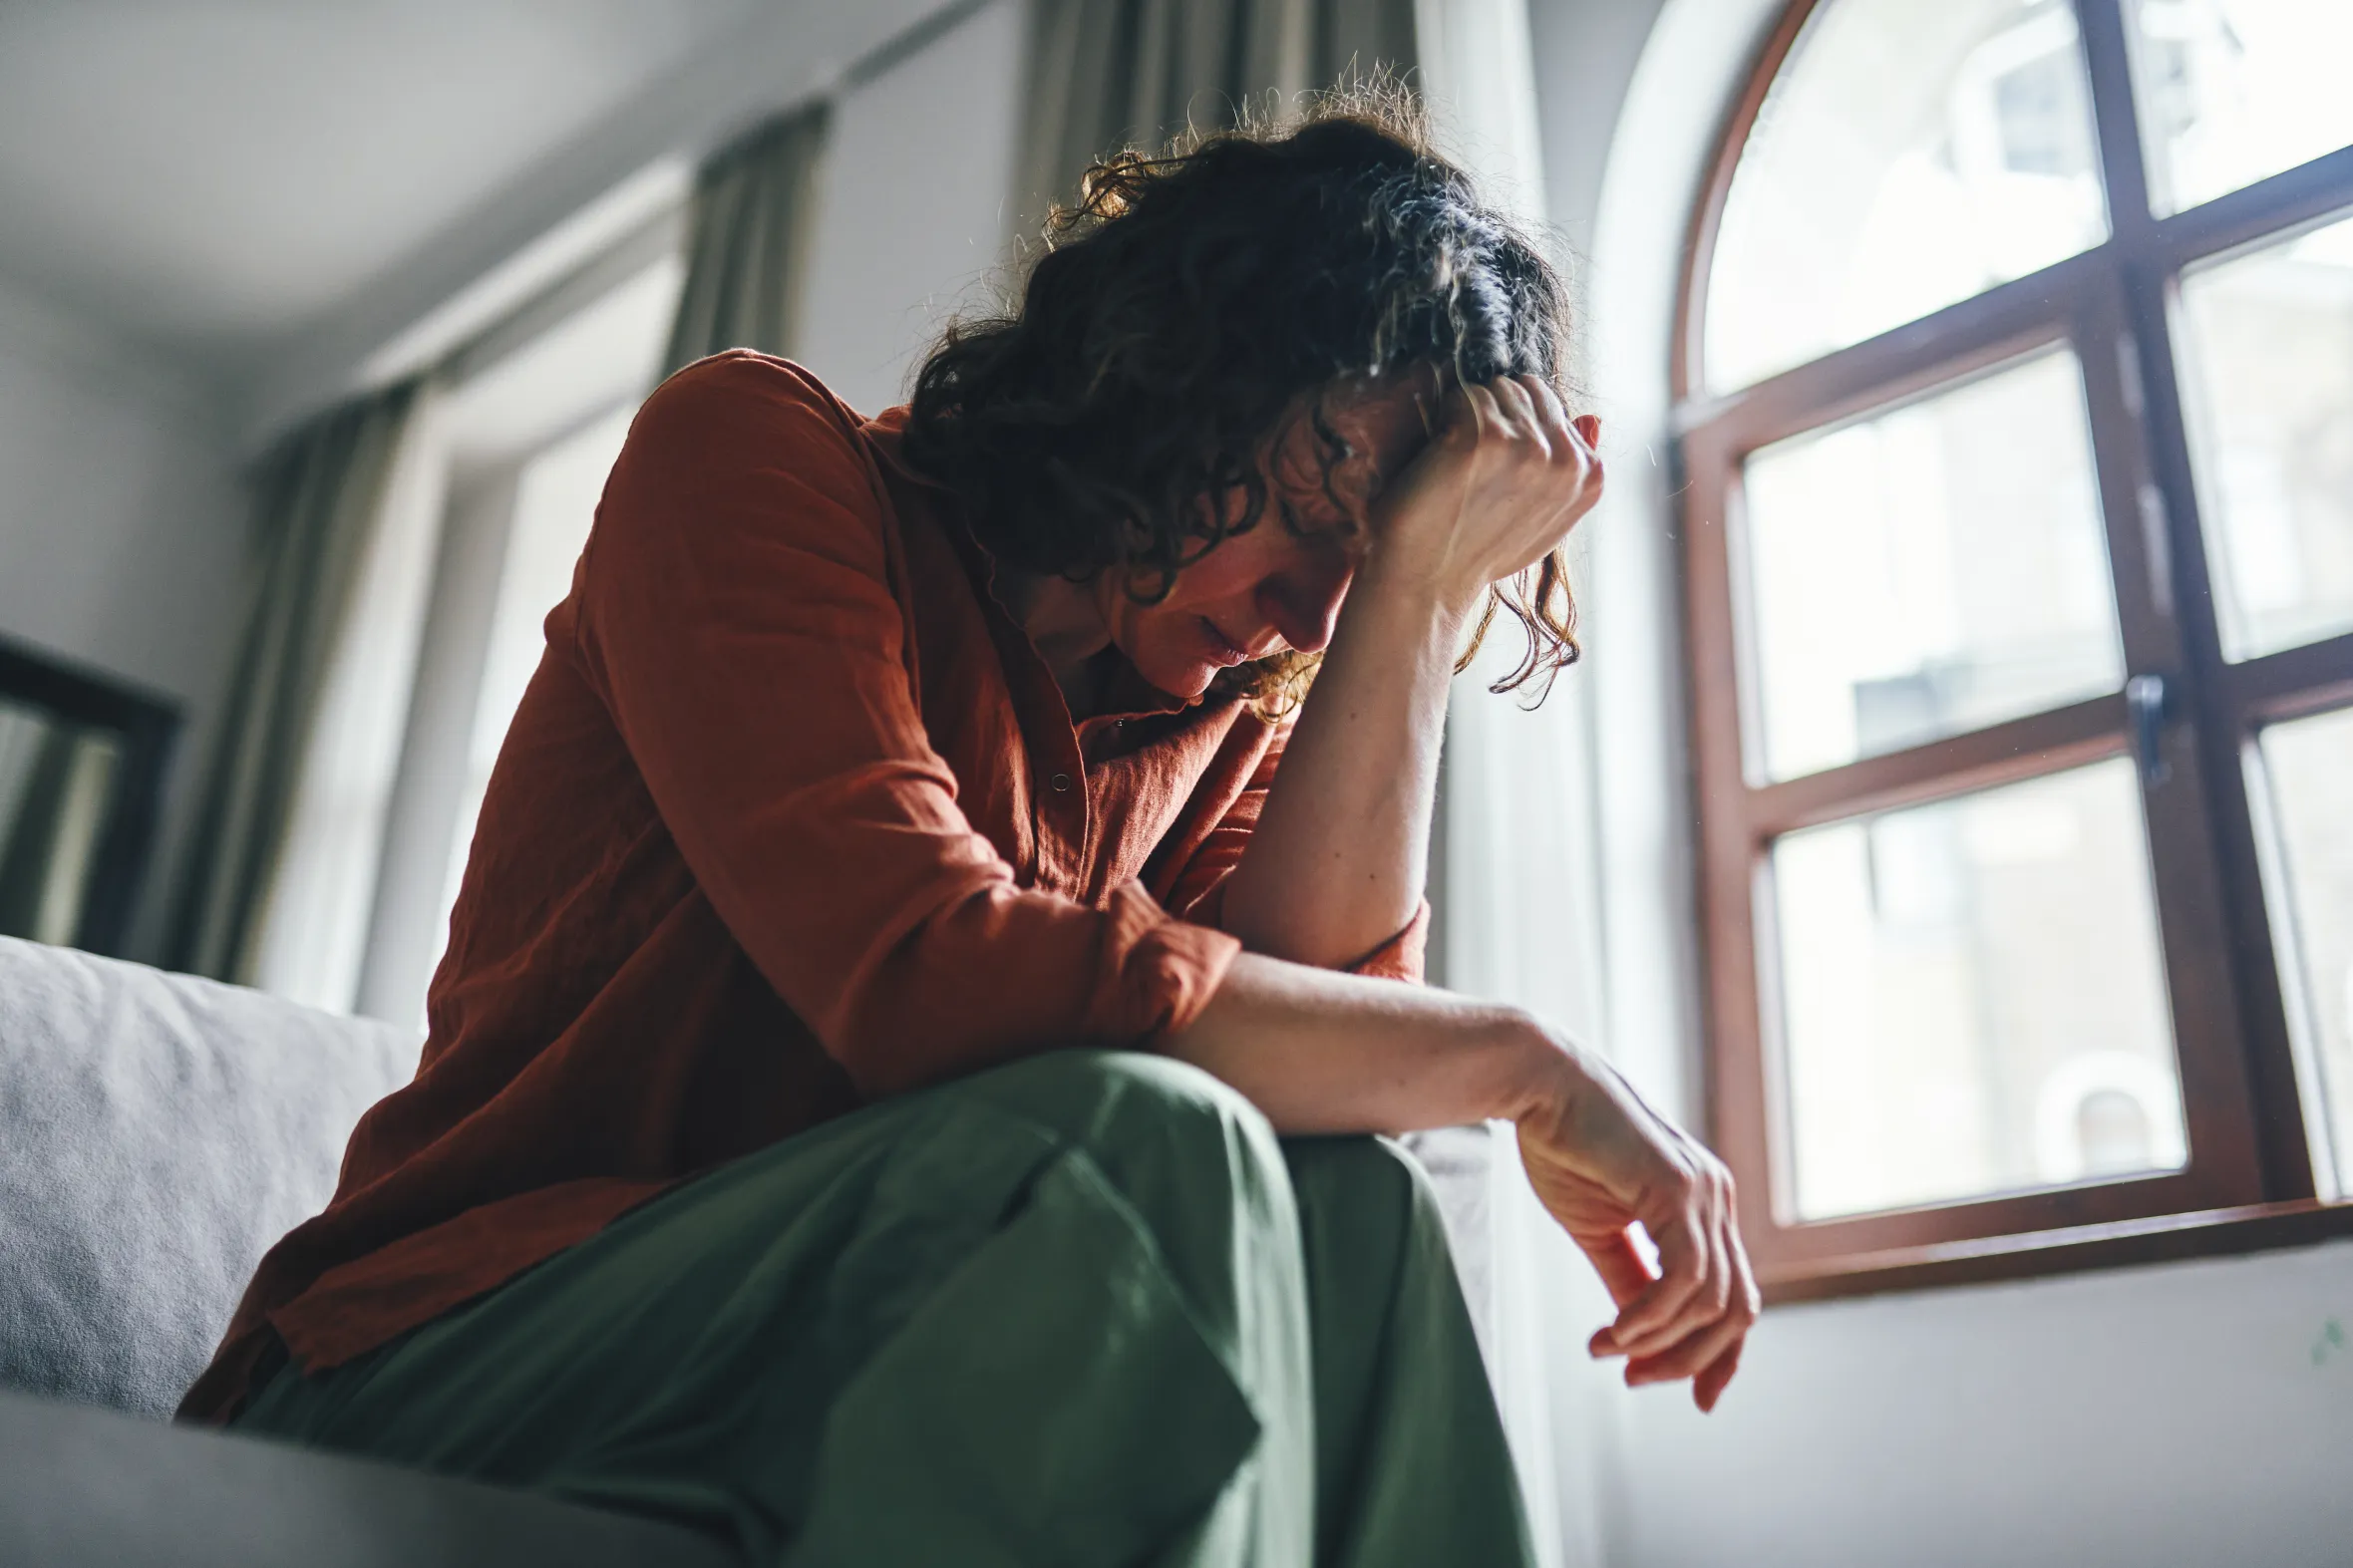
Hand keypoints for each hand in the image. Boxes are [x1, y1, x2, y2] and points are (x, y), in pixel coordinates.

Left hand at [1368, 374, 1603, 612]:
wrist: (1427, 583)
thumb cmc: (1479, 552)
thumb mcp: (1545, 520)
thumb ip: (1570, 471)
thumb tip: (1593, 417)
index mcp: (1590, 476)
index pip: (1552, 405)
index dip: (1516, 424)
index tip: (1495, 465)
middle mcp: (1566, 459)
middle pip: (1525, 389)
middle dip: (1495, 413)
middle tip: (1471, 462)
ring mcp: (1527, 446)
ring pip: (1494, 389)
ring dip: (1468, 415)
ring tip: (1455, 462)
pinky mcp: (1483, 437)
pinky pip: (1462, 396)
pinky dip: (1442, 418)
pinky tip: (1438, 458)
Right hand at [1514, 1027, 1758, 1412]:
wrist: (1538, 1085)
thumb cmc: (1563, 1147)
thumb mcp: (1600, 1230)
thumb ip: (1630, 1279)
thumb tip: (1642, 1340)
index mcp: (1705, 1207)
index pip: (1735, 1297)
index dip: (1721, 1354)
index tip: (1697, 1399)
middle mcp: (1717, 1198)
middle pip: (1735, 1309)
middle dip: (1690, 1359)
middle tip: (1634, 1379)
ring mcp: (1705, 1191)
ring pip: (1710, 1301)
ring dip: (1659, 1343)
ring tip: (1607, 1350)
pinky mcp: (1678, 1188)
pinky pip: (1682, 1279)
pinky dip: (1649, 1318)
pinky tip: (1613, 1333)